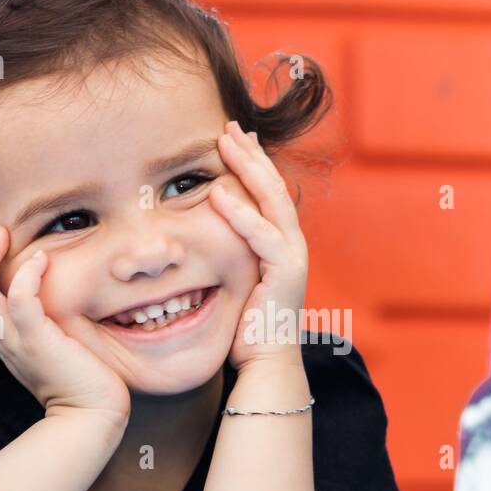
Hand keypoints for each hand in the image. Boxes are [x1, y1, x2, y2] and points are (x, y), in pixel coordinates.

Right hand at [0, 224, 130, 425]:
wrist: (92, 415)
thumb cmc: (81, 383)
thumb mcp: (54, 349)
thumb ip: (43, 327)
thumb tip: (52, 303)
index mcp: (4, 344)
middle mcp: (3, 342)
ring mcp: (17, 343)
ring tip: (2, 234)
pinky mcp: (39, 343)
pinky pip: (21, 302)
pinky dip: (26, 276)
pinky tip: (42, 259)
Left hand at [207, 120, 309, 369]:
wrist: (268, 364)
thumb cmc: (246, 329)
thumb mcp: (235, 282)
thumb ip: (227, 257)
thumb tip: (198, 239)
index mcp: (280, 244)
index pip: (267, 193)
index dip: (250, 164)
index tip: (230, 139)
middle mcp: (292, 244)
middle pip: (272, 187)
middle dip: (250, 154)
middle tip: (229, 126)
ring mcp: (293, 256)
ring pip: (271, 201)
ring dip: (248, 170)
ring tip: (226, 144)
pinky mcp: (286, 272)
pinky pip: (261, 236)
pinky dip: (240, 215)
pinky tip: (219, 197)